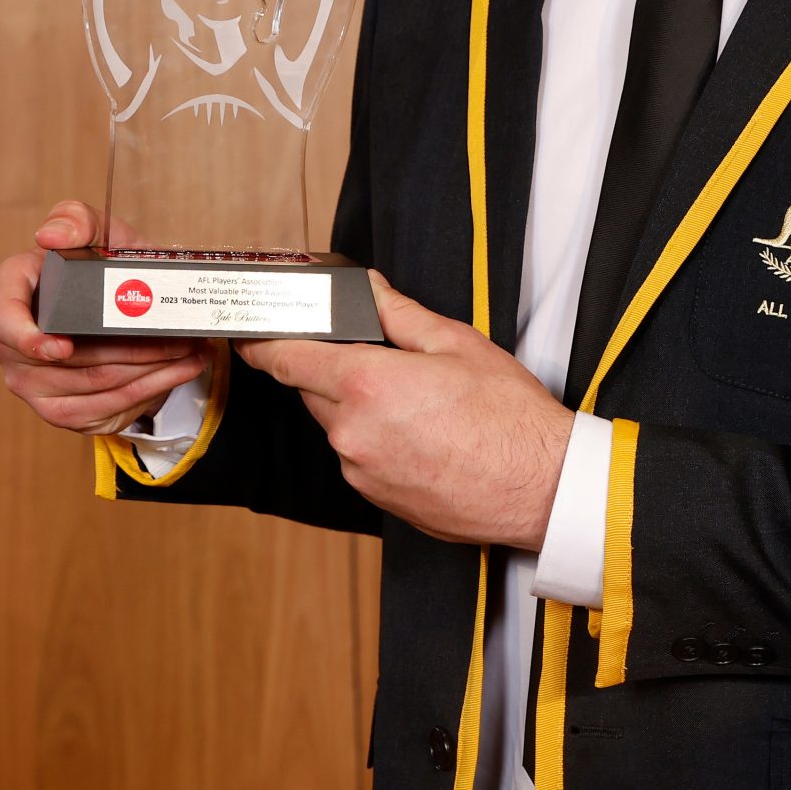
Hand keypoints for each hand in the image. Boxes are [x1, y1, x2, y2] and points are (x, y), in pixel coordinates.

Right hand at [0, 200, 209, 436]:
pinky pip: (102, 407)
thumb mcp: (101, 235)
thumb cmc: (104, 269)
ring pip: (93, 384)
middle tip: (179, 337)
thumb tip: (50, 235)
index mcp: (10, 292)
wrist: (124, 310)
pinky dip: (149, 389)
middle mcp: (8, 342)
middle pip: (67, 360)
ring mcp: (28, 381)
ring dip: (147, 370)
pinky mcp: (57, 410)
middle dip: (129, 349)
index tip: (64, 347)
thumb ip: (77, 220)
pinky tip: (179, 370)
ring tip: (188, 351)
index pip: (4, 318)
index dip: (28, 337)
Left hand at [240, 273, 573, 549]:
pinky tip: (422, 436)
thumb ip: (401, 315)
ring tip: (420, 404)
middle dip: (336, 373)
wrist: (540, 488)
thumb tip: (371, 291)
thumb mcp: (458, 344)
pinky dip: (378, 441)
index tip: (250, 338)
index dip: (263, 346)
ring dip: (361, 410)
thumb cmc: (510, 419)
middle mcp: (353, 433)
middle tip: (382, 362)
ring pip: (340, 427)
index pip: (289, 360)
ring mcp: (362, 471)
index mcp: (367, 385)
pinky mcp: (377, 499)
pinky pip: (360, 458)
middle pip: (315, 392)